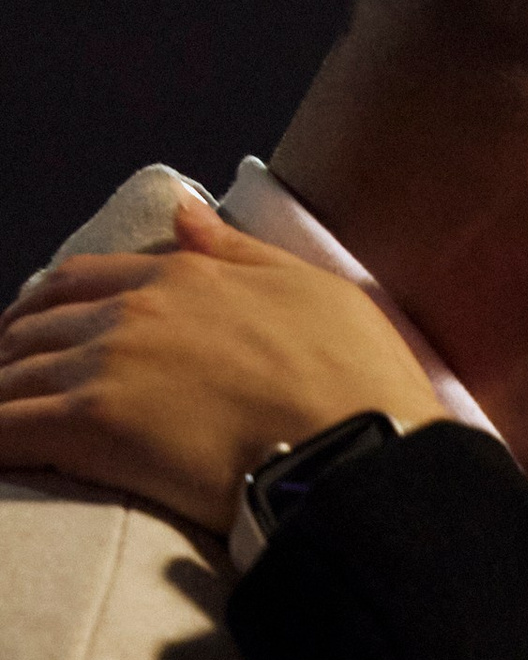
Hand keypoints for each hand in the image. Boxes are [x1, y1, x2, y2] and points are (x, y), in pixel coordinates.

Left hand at [0, 195, 444, 537]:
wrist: (360, 448)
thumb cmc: (357, 378)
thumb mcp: (311, 289)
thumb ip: (237, 251)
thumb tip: (181, 211)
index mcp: (182, 278)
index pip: (82, 281)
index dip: (44, 309)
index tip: (31, 333)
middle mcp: (132, 312)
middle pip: (35, 326)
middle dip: (7, 355)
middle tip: (4, 383)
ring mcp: (106, 366)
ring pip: (11, 375)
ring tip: (0, 422)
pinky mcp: (91, 424)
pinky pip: (7, 428)